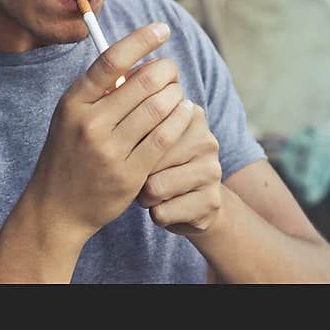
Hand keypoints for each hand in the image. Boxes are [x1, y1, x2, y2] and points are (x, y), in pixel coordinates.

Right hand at [24, 21, 193, 244]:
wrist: (57, 207)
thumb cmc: (69, 152)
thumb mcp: (71, 116)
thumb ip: (99, 90)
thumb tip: (139, 58)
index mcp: (73, 102)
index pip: (112, 60)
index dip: (142, 39)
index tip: (162, 28)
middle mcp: (89, 123)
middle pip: (144, 82)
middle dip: (167, 70)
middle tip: (172, 70)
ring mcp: (109, 150)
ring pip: (159, 108)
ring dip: (176, 94)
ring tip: (178, 93)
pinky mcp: (129, 174)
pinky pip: (165, 138)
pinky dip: (180, 120)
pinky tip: (184, 112)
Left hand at [136, 102, 222, 236]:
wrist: (196, 202)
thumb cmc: (160, 164)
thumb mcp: (149, 139)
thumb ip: (135, 123)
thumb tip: (117, 124)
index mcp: (189, 114)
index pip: (144, 128)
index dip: (130, 146)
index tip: (132, 150)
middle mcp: (205, 140)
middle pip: (148, 158)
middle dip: (136, 173)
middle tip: (142, 176)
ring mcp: (212, 171)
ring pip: (155, 188)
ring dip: (145, 197)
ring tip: (153, 192)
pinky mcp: (211, 202)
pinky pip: (162, 212)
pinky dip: (156, 215)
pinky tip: (166, 208)